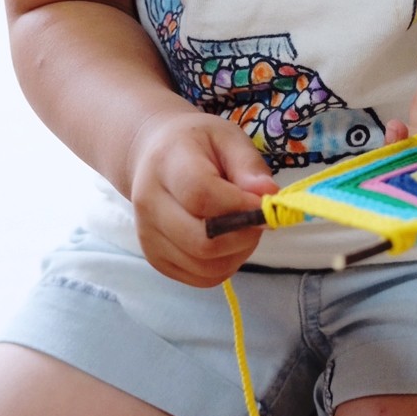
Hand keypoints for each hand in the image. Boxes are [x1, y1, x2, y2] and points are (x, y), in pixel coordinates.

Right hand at [127, 109, 276, 286]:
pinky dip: (224, 266)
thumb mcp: (227, 137)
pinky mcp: (155, 259)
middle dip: (243, 236)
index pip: (200, 195)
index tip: (264, 204)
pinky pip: (200, 278)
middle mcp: (149, 203)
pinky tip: (227, 242)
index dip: (239, 206)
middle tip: (258, 219)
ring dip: (236, 254)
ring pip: (204, 266)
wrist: (153, 155)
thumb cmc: (196, 144)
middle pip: (201, 240)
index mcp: (166, 162)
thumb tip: (268, 196)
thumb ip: (249, 166)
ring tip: (242, 227)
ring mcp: (148, 236)